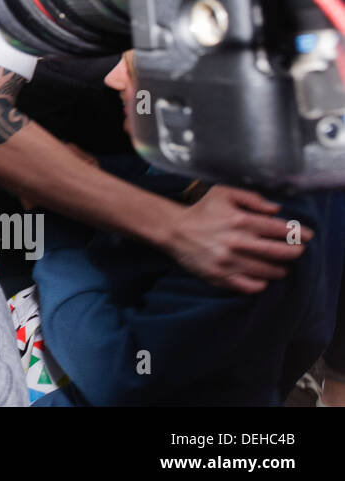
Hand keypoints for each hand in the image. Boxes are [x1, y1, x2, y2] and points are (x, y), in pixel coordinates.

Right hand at [165, 185, 311, 292]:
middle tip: (298, 251)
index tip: (308, 236)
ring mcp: (230, 262)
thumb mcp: (224, 193)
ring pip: (269, 271)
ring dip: (281, 269)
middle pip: (280, 252)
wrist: (173, 230)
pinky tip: (262, 277)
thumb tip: (276, 209)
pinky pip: (251, 287)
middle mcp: (238, 242)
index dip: (299, 233)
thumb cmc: (201, 211)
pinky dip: (261, 284)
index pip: (280, 230)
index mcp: (240, 220)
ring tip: (281, 265)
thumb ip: (252, 198)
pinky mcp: (221, 277)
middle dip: (295, 252)